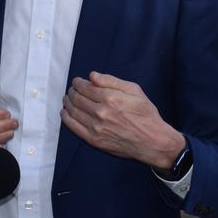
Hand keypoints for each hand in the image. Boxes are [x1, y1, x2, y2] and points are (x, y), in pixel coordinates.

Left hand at [61, 71, 184, 168]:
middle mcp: (101, 112)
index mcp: (111, 98)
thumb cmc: (145, 114)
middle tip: (72, 90)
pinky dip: (66, 118)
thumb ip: (111, 81)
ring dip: (67, 102)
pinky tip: (65, 112)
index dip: (78, 82)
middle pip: (77, 98)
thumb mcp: (134, 91)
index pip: (85, 87)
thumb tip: (92, 76)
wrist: (152, 141)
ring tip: (68, 99)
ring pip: (73, 111)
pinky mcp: (94, 140)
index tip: (77, 81)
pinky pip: (73, 127)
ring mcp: (96, 127)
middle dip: (72, 91)